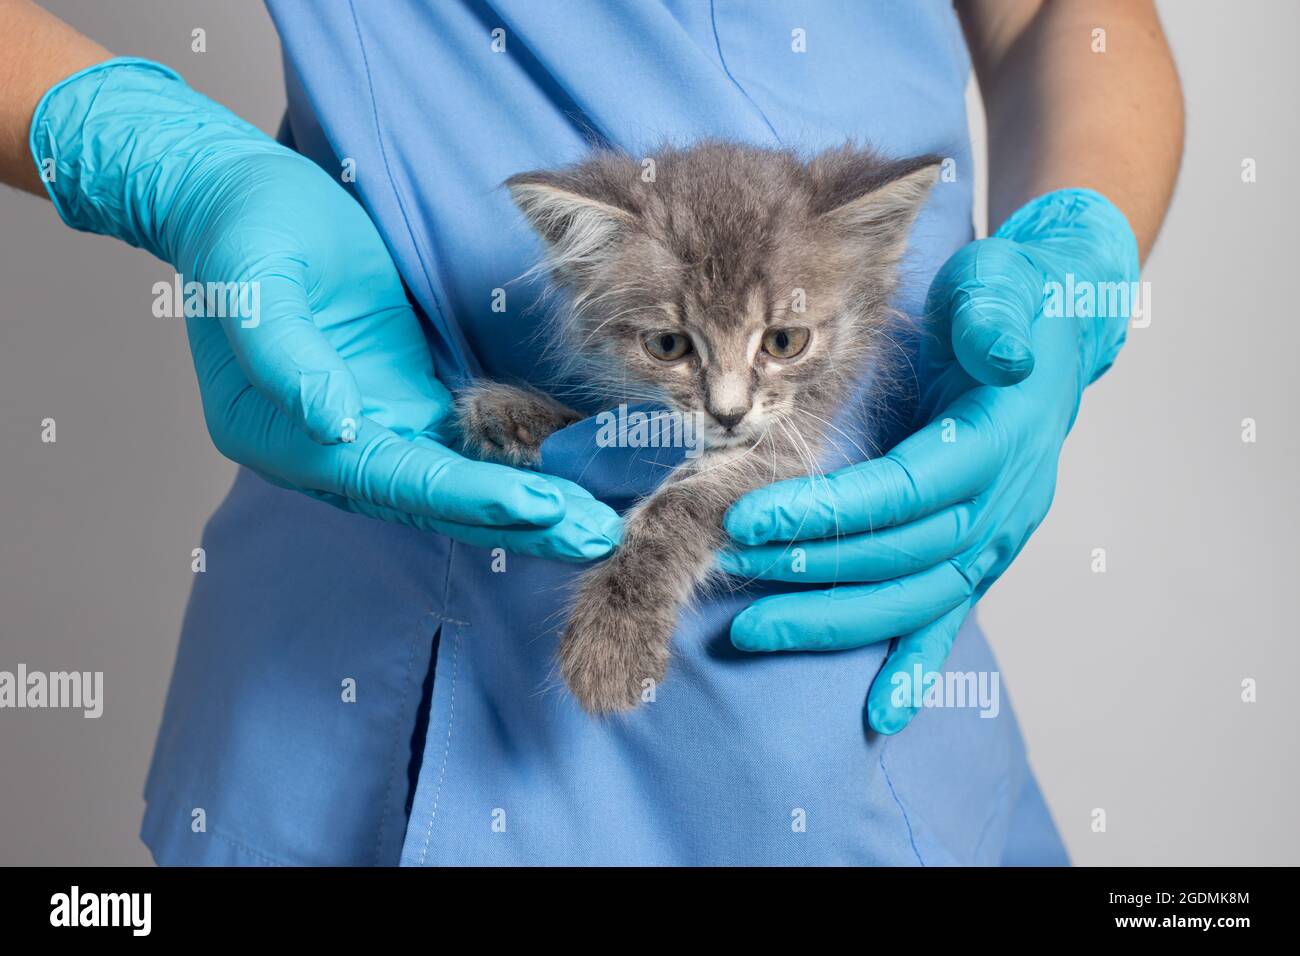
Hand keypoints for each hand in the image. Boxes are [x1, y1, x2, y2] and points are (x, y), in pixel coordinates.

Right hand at [30, 58, 618, 560]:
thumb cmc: (245, 231)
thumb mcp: (254, 281)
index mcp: (284, 440)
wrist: (242, 197)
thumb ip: (286, 357)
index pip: (394, 479)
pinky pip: (466, 448)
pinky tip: (570, 479)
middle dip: (518, 522)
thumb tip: (332, 424)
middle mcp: (331, 452)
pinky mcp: (403, 402)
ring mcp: (371, 430)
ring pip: (459, 486)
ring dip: (529, 508)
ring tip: (597, 525)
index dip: (469, 496)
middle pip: (436, 502)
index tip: (539, 507)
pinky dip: (516, 468)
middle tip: (596, 537)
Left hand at [721, 189, 1139, 732]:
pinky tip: (880, 713)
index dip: (826, 512)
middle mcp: (1005, 499)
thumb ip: (996, 312)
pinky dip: (915, 667)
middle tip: (731, 566)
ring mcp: (998, 536)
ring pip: (916, 598)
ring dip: (835, 621)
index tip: (747, 518)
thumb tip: (1000, 349)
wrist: (1050, 332)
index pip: (903, 489)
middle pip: (901, 552)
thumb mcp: (1001, 283)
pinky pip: (949, 618)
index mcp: (998, 437)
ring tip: (755, 629)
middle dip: (811, 567)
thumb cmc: (1007, 303)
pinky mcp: (983, 555)